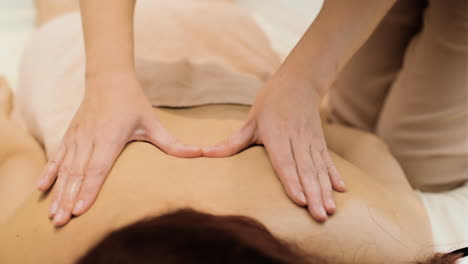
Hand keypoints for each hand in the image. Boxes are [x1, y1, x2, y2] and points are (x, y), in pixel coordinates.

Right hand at [37, 72, 200, 225]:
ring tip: (53, 213)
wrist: (108, 78)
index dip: (89, 189)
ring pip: (65, 168)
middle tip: (62, 221)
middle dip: (69, 198)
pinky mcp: (70, 134)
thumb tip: (197, 154)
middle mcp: (90, 138)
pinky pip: (57, 156)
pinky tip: (41, 188)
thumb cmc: (132, 102)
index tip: (80, 209)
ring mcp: (77, 136)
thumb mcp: (153, 122)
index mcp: (110, 136)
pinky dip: (49, 172)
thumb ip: (172, 143)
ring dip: (58, 191)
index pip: (99, 168)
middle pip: (78, 173)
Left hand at [202, 76, 345, 221]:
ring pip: (319, 168)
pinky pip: (329, 160)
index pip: (285, 162)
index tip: (300, 201)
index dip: (292, 182)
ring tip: (330, 211)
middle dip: (313, 195)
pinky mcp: (320, 141)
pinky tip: (342, 190)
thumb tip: (205, 153)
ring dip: (325, 190)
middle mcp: (296, 139)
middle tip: (319, 217)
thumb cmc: (270, 102)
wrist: (298, 82)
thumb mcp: (250, 120)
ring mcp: (311, 140)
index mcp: (277, 134)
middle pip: (306, 170)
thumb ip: (232, 141)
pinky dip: (335, 175)